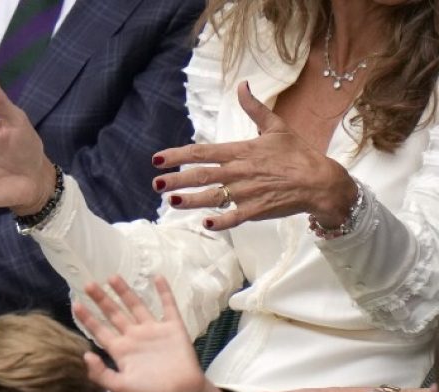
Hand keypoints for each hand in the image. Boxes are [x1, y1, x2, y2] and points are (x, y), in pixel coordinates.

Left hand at [75, 275, 232, 391]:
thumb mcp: (120, 387)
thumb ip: (100, 374)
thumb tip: (85, 355)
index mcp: (121, 351)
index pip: (100, 331)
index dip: (88, 318)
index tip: (76, 304)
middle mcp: (134, 337)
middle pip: (115, 314)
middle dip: (102, 300)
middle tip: (89, 284)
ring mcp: (153, 331)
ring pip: (136, 306)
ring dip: (125, 292)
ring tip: (112, 277)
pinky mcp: (173, 327)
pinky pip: (168, 306)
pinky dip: (164, 292)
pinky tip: (157, 277)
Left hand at [152, 82, 356, 231]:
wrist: (319, 180)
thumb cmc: (297, 153)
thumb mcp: (276, 126)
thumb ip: (254, 108)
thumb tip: (242, 85)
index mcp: (241, 151)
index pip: (202, 152)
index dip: (177, 156)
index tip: (157, 159)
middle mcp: (239, 172)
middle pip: (201, 176)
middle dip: (176, 180)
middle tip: (156, 184)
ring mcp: (246, 193)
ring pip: (212, 197)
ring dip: (190, 201)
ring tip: (171, 202)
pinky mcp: (255, 210)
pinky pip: (233, 218)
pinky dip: (219, 222)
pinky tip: (205, 223)